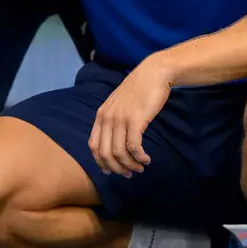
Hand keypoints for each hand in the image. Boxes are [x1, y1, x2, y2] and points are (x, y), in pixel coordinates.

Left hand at [88, 59, 172, 177]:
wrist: (153, 73)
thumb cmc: (138, 91)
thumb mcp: (119, 105)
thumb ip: (113, 121)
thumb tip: (115, 143)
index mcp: (101, 115)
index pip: (94, 146)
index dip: (101, 163)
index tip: (112, 171)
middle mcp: (107, 117)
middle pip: (105, 153)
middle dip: (117, 168)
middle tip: (129, 174)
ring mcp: (120, 118)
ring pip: (119, 152)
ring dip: (130, 165)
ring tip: (140, 167)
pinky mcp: (136, 119)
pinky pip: (133, 146)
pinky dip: (139, 157)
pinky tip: (146, 159)